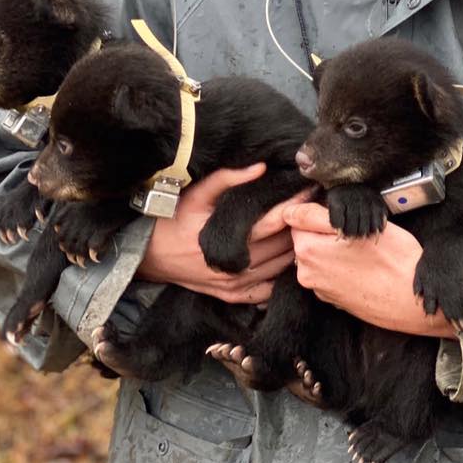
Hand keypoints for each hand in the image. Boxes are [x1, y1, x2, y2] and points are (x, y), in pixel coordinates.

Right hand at [138, 164, 311, 303]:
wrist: (148, 254)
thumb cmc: (174, 219)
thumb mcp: (198, 194)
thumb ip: (229, 179)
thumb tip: (261, 166)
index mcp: (230, 238)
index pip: (275, 221)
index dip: (295, 205)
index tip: (310, 190)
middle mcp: (237, 266)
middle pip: (283, 246)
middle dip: (300, 226)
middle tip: (314, 209)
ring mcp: (236, 285)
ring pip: (281, 268)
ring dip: (295, 249)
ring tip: (307, 230)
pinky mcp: (232, 296)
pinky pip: (268, 291)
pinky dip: (281, 276)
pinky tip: (289, 260)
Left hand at [282, 202, 456, 338]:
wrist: (414, 301)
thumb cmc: (394, 260)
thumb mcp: (358, 223)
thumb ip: (319, 214)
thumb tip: (293, 210)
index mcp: (307, 249)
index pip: (296, 216)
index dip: (314, 205)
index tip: (335, 206)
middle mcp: (306, 272)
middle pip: (306, 236)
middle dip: (323, 228)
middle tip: (355, 227)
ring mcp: (319, 288)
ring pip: (318, 253)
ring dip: (331, 247)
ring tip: (361, 247)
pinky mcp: (332, 300)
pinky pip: (328, 271)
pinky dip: (339, 265)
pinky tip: (362, 264)